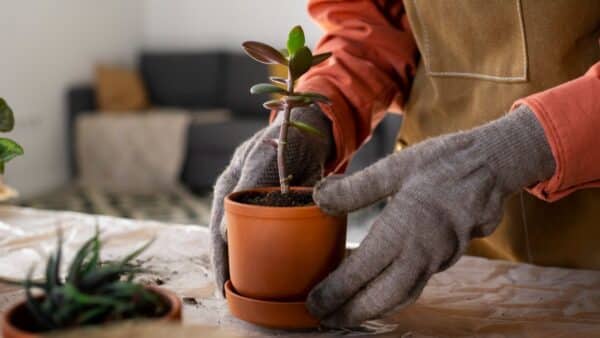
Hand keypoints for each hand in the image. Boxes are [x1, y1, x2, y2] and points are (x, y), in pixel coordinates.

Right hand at [209, 105, 332, 295]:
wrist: (311, 130)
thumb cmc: (284, 140)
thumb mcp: (263, 160)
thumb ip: (246, 189)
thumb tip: (221, 232)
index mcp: (228, 189)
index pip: (216, 232)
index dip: (219, 260)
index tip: (223, 286)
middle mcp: (238, 200)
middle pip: (230, 241)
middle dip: (231, 268)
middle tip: (235, 295)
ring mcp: (258, 205)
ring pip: (249, 239)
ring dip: (250, 262)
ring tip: (253, 289)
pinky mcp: (278, 207)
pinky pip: (271, 233)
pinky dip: (271, 251)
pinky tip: (277, 268)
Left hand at [307, 106, 554, 326]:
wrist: (495, 164)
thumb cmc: (444, 162)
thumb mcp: (396, 167)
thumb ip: (356, 187)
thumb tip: (319, 197)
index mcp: (404, 229)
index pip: (361, 271)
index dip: (335, 291)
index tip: (313, 303)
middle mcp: (422, 252)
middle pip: (383, 297)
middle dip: (353, 312)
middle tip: (325, 318)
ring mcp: (439, 258)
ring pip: (403, 295)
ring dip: (375, 308)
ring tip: (348, 312)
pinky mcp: (449, 257)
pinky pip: (418, 284)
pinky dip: (395, 294)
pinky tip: (381, 289)